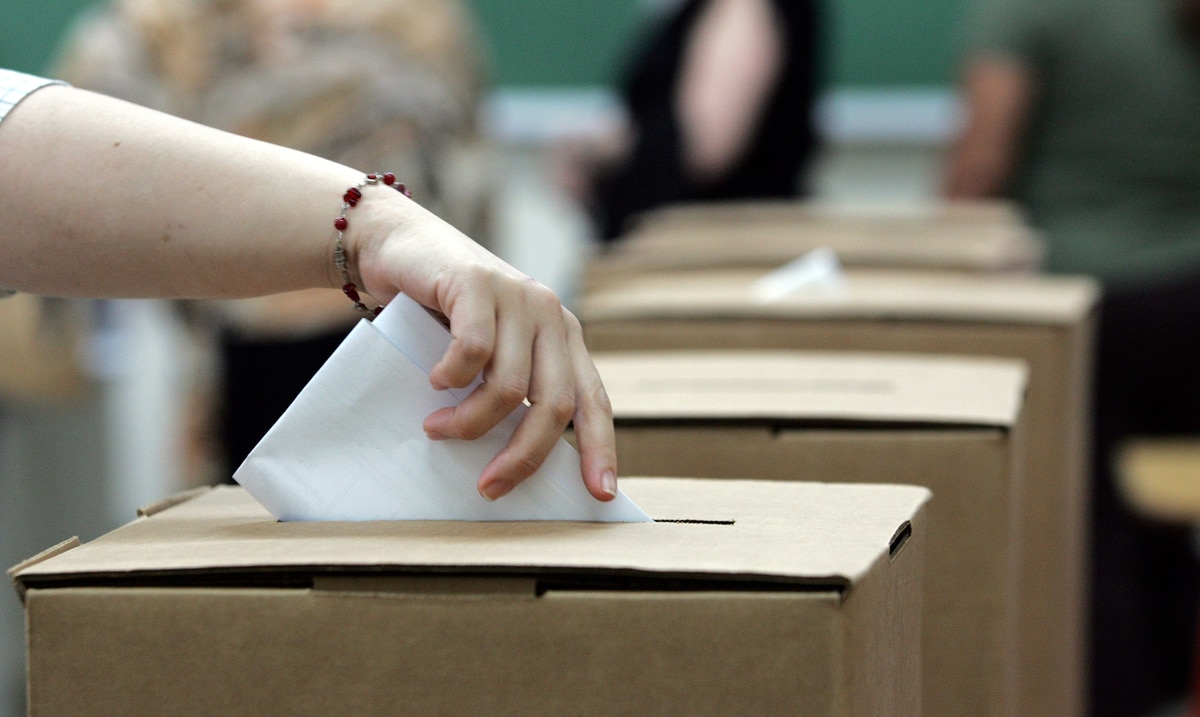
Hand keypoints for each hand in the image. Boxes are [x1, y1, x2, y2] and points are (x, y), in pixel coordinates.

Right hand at [349, 190, 617, 502]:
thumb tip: (514, 463)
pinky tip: (433, 382)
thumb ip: (510, 389)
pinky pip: (474, 350)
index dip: (600, 449)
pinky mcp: (478, 283)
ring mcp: (517, 296)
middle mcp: (550, 315)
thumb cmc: (441, 314)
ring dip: (470, 422)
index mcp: (563, 338)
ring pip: (510, 386)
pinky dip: (452, 378)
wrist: (399, 245)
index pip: (593, 401)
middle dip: (523, 456)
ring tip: (437, 430)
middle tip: (488, 487)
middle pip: (554, 405)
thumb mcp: (489, 353)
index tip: (601, 494)